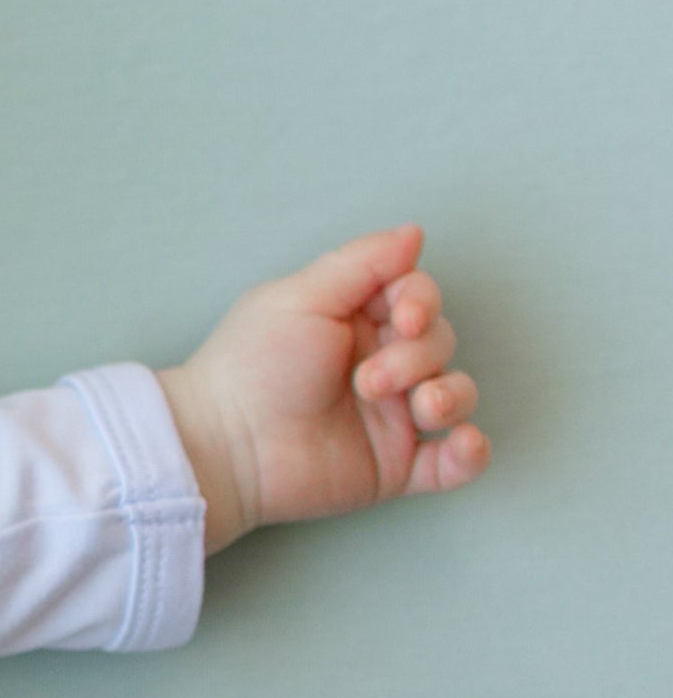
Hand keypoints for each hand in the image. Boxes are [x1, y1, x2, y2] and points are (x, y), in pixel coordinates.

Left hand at [157, 226, 488, 554]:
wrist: (226, 444)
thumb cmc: (252, 364)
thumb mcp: (302, 299)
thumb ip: (362, 263)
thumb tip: (413, 232)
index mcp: (354, 320)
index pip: (417, 297)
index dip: (422, 302)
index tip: (404, 318)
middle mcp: (379, 363)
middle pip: (439, 342)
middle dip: (418, 357)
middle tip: (369, 381)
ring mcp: (391, 416)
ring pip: (456, 395)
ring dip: (451, 397)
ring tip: (421, 408)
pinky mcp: (396, 466)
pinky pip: (456, 461)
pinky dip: (472, 453)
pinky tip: (463, 443)